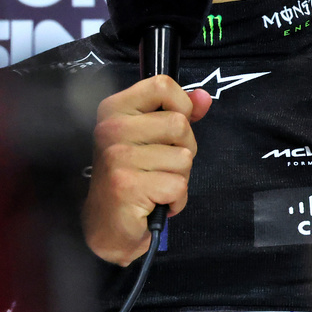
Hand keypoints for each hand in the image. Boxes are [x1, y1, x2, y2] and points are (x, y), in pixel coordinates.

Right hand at [83, 75, 212, 265]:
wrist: (107, 227)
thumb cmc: (132, 177)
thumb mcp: (151, 137)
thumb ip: (179, 112)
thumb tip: (204, 98)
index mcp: (115, 109)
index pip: (161, 85)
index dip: (181, 105)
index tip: (173, 128)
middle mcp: (111, 128)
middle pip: (179, 123)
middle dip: (184, 149)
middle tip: (163, 166)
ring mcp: (117, 157)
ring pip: (183, 157)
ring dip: (180, 178)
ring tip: (157, 186)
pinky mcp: (127, 186)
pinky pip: (178, 186)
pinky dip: (176, 200)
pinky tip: (156, 202)